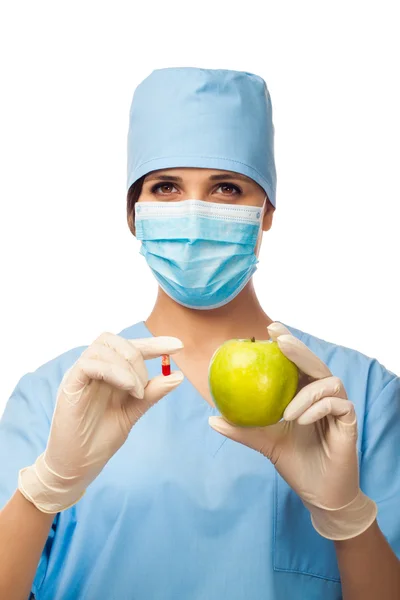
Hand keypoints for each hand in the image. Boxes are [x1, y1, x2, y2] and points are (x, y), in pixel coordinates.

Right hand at [19, 332, 183, 512]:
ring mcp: (79, 376)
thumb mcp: (133, 411)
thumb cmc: (101, 437)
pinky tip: (129, 388)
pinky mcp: (69, 386)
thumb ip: (152, 392)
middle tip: (146, 383)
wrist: (78, 466)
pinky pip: (88, 364)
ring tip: (138, 392)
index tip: (178, 346)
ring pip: (102, 348)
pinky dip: (113, 371)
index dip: (153, 343)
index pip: (128, 346)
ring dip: (127, 366)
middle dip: (138, 353)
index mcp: (106, 371)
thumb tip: (178, 375)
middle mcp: (92, 369)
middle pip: (113, 340)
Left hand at [209, 322, 376, 539]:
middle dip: (298, 349)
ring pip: (329, 381)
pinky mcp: (349, 422)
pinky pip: (338, 404)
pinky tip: (301, 420)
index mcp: (304, 393)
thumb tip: (211, 417)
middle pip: (315, 363)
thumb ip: (242, 429)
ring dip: (306, 392)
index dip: (287, 341)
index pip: (297, 362)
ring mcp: (338, 407)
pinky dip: (318, 408)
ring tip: (286, 412)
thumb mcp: (264, 441)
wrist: (319, 493)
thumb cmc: (294, 461)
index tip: (270, 329)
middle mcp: (322, 395)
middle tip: (279, 341)